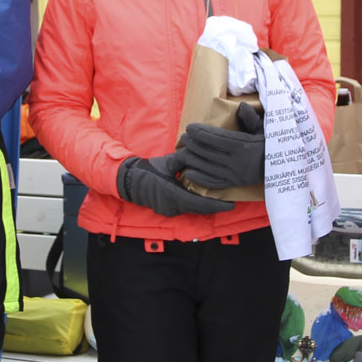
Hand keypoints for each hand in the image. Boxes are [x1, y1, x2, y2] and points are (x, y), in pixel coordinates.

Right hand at [117, 153, 233, 217]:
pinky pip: (185, 208)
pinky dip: (194, 204)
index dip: (217, 205)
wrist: (129, 181)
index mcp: (174, 195)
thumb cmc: (148, 171)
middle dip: (214, 206)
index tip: (231, 204)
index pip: (201, 204)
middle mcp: (173, 206)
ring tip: (219, 200)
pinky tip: (202, 198)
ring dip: (204, 205)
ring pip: (192, 209)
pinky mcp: (167, 210)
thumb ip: (183, 158)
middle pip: (199, 209)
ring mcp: (170, 210)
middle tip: (230, 202)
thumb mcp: (167, 162)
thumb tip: (198, 151)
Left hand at [178, 102, 265, 189]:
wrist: (282, 168)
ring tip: (182, 152)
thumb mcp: (264, 130)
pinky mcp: (234, 184)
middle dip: (194, 144)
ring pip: (209, 168)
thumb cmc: (271, 145)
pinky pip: (214, 183)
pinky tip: (190, 173)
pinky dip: (201, 179)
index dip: (201, 133)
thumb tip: (241, 106)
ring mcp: (235, 175)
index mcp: (243, 145)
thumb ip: (251, 119)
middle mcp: (237, 161)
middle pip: (209, 152)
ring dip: (194, 160)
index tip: (189, 127)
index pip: (217, 138)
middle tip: (183, 138)